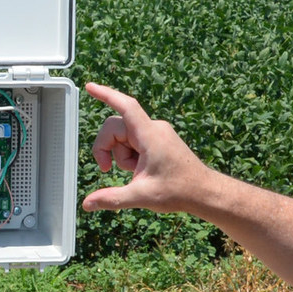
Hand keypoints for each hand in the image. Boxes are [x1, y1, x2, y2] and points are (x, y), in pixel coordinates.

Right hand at [81, 81, 212, 214]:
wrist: (204, 192)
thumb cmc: (179, 191)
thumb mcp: (141, 196)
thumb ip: (111, 198)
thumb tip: (88, 204)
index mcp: (150, 135)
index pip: (125, 106)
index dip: (106, 94)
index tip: (90, 87)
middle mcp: (154, 128)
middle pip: (116, 127)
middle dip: (109, 149)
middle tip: (109, 170)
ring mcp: (158, 132)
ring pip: (124, 136)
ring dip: (122, 156)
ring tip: (137, 174)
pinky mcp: (160, 139)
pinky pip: (135, 140)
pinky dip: (131, 155)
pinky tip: (142, 171)